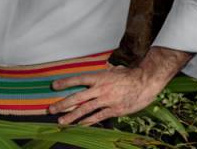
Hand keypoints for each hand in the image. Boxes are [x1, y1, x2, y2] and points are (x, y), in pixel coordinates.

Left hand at [49, 47, 190, 125]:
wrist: (145, 83)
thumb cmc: (128, 76)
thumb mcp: (111, 71)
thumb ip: (99, 75)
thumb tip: (90, 77)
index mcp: (98, 77)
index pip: (77, 79)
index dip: (65, 82)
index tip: (53, 86)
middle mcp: (100, 89)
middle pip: (77, 97)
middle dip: (62, 104)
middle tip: (50, 109)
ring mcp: (107, 101)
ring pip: (85, 109)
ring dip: (72, 116)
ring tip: (61, 121)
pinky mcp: (115, 110)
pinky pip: (98, 117)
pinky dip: (88, 121)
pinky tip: (80, 125)